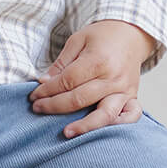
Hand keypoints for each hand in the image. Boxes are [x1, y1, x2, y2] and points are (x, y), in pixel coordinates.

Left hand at [28, 19, 155, 137]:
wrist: (130, 34)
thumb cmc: (102, 37)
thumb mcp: (77, 40)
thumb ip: (61, 63)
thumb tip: (44, 82)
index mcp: (98, 60)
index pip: (67, 81)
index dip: (47, 90)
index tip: (34, 95)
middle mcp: (113, 78)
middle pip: (80, 99)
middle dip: (54, 106)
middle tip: (37, 108)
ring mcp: (125, 90)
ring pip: (105, 114)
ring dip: (84, 126)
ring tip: (66, 133)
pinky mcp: (133, 97)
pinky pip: (131, 116)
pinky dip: (118, 126)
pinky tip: (101, 133)